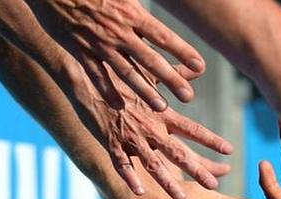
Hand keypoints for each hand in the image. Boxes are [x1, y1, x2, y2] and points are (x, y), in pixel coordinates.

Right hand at [25, 0, 204, 111]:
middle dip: (171, 79)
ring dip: (145, 90)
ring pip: (127, 71)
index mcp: (132, 14)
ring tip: (162, 107)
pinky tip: (119, 106)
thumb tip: (159, 19)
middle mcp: (119, 31)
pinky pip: (96, 74)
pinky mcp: (80, 51)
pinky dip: (107, 91)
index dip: (182, 51)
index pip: (164, 36)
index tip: (200, 66)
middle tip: (189, 96)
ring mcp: (99, 43)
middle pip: (151, 59)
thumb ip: (142, 8)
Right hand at [65, 60, 232, 198]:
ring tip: (182, 198)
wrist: (86, 73)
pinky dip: (129, 177)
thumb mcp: (150, 74)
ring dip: (168, 181)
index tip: (230, 151)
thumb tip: (199, 67)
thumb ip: (176, 75)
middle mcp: (150, 127)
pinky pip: (121, 163)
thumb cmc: (121, 73)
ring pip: (152, 163)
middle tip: (214, 184)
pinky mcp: (111, 141)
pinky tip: (139, 191)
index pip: (193, 129)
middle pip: (178, 152)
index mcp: (162, 113)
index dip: (211, 140)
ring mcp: (131, 136)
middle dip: (197, 169)